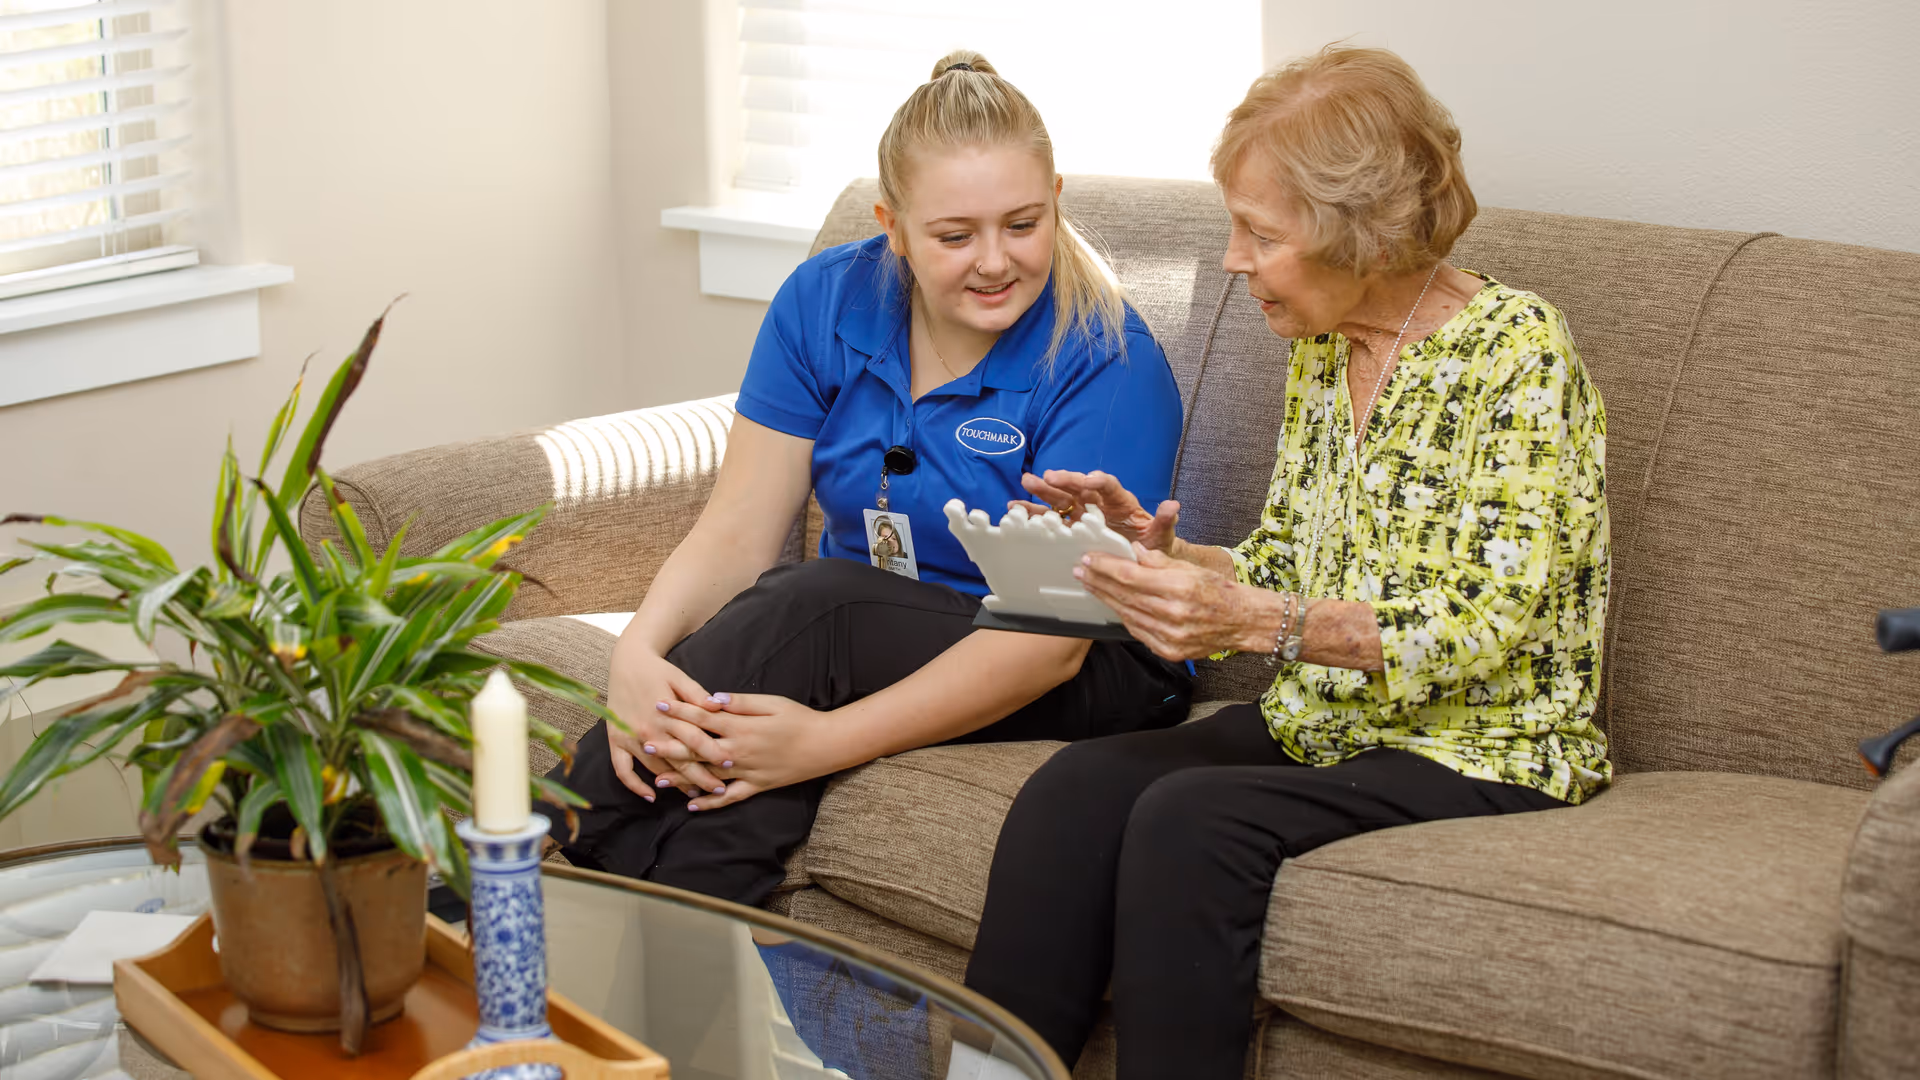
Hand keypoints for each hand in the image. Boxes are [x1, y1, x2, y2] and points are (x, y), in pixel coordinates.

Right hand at [605, 647, 727, 799]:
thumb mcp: (679, 677)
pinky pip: (622, 770)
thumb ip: (697, 695)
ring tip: (694, 795)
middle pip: (678, 759)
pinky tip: (651, 796)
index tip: (730, 765)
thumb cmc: (658, 670)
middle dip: (700, 777)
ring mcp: (630, 738)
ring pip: (655, 768)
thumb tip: (717, 707)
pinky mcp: (615, 741)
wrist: (626, 662)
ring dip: (674, 784)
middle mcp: (648, 729)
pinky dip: (635, 785)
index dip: (713, 753)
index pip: (694, 739)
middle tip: (718, 790)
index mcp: (666, 715)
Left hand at [653, 693, 850, 810]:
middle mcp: (738, 752)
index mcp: (741, 728)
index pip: (703, 718)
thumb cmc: (800, 718)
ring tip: (658, 778)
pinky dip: (710, 802)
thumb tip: (713, 698)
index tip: (659, 705)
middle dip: (670, 745)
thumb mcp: (772, 702)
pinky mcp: (756, 786)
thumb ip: (741, 702)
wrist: (825, 745)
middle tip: (645, 743)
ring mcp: (746, 772)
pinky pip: (729, 798)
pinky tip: (691, 804)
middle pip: (697, 749)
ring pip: (707, 776)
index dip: (680, 711)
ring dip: (682, 777)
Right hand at [1013, 470, 1180, 554]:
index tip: (1089, 480)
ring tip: (1027, 483)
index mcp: (1121, 502)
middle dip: (1065, 481)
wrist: (1144, 558)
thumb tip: (1173, 506)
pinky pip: (1052, 517)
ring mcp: (1083, 514)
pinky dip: (1036, 512)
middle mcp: (1099, 503)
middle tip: (1048, 477)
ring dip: (1044, 491)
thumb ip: (1165, 521)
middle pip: (1080, 487)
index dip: (1100, 481)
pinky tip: (1018, 508)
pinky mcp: (1072, 526)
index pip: (1110, 486)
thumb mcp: (1162, 535)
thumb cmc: (1154, 544)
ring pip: (1062, 498)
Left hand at [1075, 543, 1263, 660]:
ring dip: (1106, 599)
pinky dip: (1124, 617)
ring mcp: (1170, 636)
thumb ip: (1159, 561)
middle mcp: (1173, 613)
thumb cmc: (1219, 591)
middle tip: (1080, 571)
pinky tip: (1113, 605)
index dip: (1105, 567)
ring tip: (1091, 586)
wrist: (1242, 622)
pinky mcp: (1169, 650)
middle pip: (1124, 595)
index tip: (1088, 559)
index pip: (1130, 576)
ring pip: (1127, 614)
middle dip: (1099, 581)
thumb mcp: (1191, 568)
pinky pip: (1138, 632)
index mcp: (1179, 587)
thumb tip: (1133, 551)